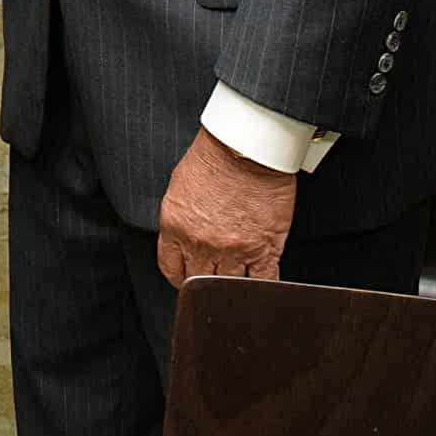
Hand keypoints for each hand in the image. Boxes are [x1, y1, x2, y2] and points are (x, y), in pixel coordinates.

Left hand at [156, 126, 296, 287]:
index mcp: (175, 226)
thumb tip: (184, 237)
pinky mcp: (263, 249)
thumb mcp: (180, 187)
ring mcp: (233, 250)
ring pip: (229, 286)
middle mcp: (201, 243)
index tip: (186, 276)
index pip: (171, 269)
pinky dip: (261, 286)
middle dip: (204, 279)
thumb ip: (180, 218)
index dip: (180, 276)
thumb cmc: (214, 157)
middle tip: (212, 275)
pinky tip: (259, 283)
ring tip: (236, 278)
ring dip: (232, 283)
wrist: (246, 148)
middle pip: (199, 280)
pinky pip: (263, 282)